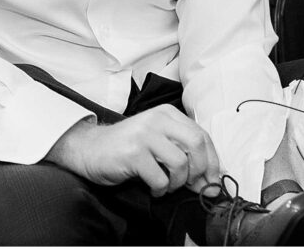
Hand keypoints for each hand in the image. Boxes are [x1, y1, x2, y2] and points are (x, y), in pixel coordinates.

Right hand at [45, 104, 220, 197]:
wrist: (90, 148)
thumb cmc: (127, 147)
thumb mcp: (158, 141)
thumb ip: (184, 154)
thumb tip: (212, 183)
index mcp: (167, 113)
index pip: (202, 135)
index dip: (213, 161)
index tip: (212, 180)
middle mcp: (157, 119)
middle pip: (196, 143)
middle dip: (201, 170)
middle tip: (193, 185)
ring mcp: (144, 135)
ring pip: (180, 163)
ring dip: (177, 183)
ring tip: (166, 186)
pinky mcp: (133, 153)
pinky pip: (160, 178)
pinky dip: (160, 190)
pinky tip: (153, 188)